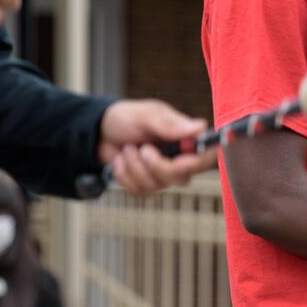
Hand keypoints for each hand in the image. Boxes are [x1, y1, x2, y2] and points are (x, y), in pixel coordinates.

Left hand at [97, 100, 215, 195]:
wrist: (100, 132)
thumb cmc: (127, 118)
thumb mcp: (147, 115)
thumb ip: (171, 124)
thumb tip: (200, 127)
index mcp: (186, 139)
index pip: (206, 157)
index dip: (196, 164)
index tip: (179, 162)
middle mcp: (179, 158)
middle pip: (182, 178)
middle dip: (156, 167)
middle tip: (142, 148)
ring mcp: (163, 174)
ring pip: (157, 186)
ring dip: (134, 167)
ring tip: (127, 149)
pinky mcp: (146, 184)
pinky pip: (139, 191)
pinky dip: (124, 176)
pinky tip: (121, 161)